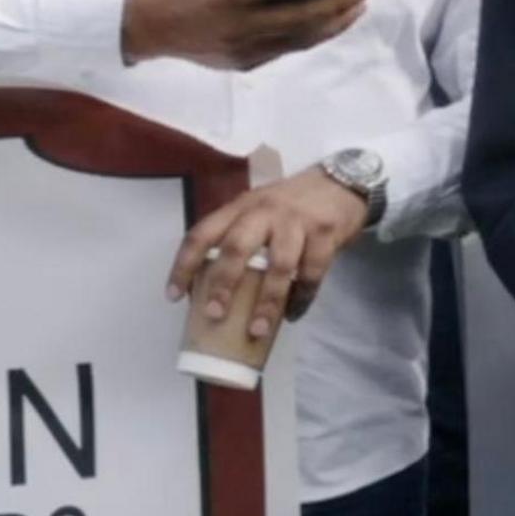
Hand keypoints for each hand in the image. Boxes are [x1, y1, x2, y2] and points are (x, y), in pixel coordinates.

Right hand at [121, 0, 369, 71]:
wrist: (153, 26)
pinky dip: (313, 34)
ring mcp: (245, 49)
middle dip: (336, 3)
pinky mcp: (247, 63)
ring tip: (358, 6)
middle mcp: (239, 25)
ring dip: (334, 23)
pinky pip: (288, 49)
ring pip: (299, 39)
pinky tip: (333, 20)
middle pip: (298, 18)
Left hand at [166, 163, 371, 343]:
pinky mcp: (325, 233)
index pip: (202, 233)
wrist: (341, 184)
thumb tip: (210, 291)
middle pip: (237, 247)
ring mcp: (296, 221)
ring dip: (266, 303)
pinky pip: (312, 274)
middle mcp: (264, 211)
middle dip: (223, 284)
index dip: (183, 264)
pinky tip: (293, 314)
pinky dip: (301, 298)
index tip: (173, 295)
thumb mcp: (258, 210)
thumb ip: (237, 238)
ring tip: (256, 331)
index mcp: (239, 207)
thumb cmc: (290, 206)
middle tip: (214, 315)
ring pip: (278, 266)